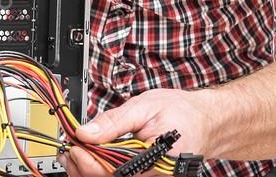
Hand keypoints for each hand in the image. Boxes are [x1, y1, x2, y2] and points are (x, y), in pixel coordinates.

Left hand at [58, 88, 217, 176]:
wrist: (205, 121)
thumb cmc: (182, 113)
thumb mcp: (146, 106)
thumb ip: (115, 120)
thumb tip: (87, 132)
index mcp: (154, 159)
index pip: (113, 171)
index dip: (89, 161)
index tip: (74, 146)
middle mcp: (152, 176)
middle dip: (83, 166)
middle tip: (70, 148)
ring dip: (89, 168)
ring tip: (76, 151)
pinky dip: (100, 168)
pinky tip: (91, 156)